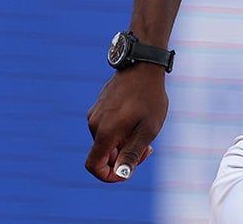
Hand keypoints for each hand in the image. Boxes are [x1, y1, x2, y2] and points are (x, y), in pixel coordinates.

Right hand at [85, 64, 168, 181]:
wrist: (143, 66)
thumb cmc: (149, 98)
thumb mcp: (147, 130)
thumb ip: (132, 154)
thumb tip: (120, 174)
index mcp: (104, 133)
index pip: (93, 166)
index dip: (109, 176)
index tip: (128, 171)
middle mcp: (94, 124)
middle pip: (104, 154)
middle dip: (123, 158)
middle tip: (148, 148)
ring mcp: (96, 113)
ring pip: (107, 140)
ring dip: (124, 143)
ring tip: (145, 129)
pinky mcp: (100, 105)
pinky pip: (108, 126)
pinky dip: (121, 131)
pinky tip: (138, 118)